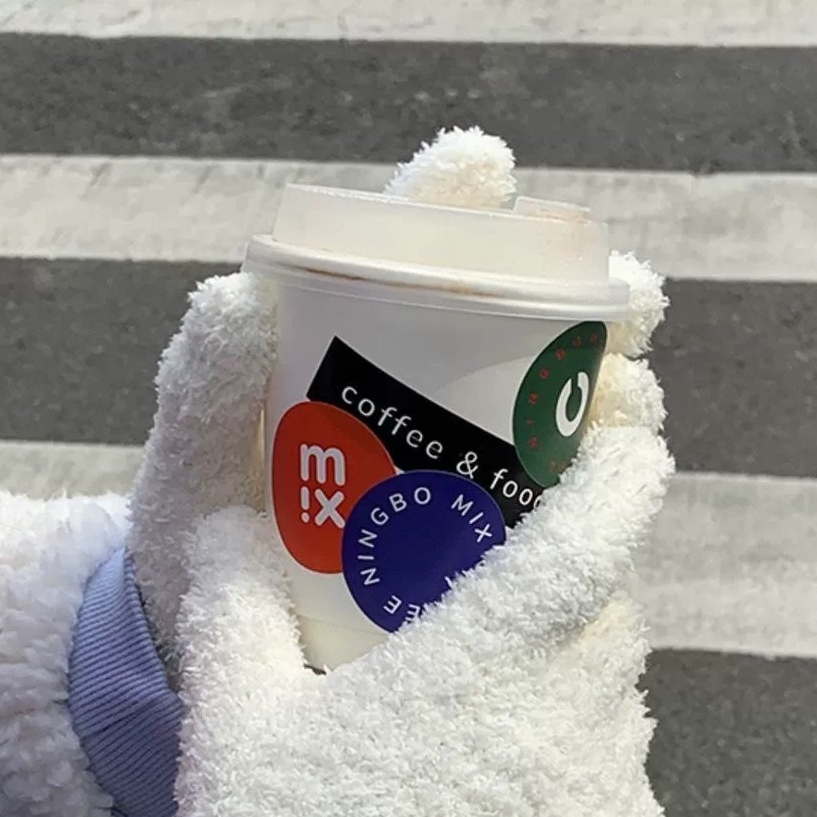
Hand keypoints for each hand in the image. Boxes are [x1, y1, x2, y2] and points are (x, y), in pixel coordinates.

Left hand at [128, 128, 667, 658]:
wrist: (209, 650)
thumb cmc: (188, 553)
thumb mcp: (187, 479)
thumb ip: (203, 399)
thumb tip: (234, 295)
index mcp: (331, 371)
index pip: (394, 270)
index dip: (444, 212)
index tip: (486, 166)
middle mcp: (400, 412)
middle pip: (497, 336)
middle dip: (569, 310)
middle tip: (624, 303)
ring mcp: (440, 479)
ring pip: (537, 418)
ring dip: (597, 399)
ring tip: (629, 400)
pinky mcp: (468, 544)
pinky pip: (538, 506)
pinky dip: (586, 491)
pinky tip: (618, 484)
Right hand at [143, 366, 673, 816]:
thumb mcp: (235, 715)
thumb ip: (234, 604)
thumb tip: (225, 524)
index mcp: (487, 658)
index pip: (596, 530)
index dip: (623, 468)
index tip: (621, 437)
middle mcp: (568, 717)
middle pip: (615, 612)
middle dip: (583, 582)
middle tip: (517, 588)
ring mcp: (601, 801)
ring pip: (621, 699)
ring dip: (580, 677)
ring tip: (504, 704)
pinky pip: (619, 787)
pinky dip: (582, 766)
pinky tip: (512, 801)